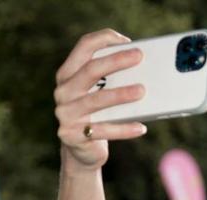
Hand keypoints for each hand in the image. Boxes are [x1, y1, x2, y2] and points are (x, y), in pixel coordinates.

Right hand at [54, 29, 146, 171]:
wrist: (83, 151)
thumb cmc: (97, 117)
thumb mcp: (100, 96)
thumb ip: (111, 82)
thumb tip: (143, 69)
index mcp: (68, 75)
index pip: (83, 48)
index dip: (103, 40)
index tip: (126, 41)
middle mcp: (63, 91)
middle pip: (90, 70)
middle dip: (116, 61)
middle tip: (139, 57)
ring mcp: (66, 114)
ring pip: (97, 100)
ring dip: (121, 94)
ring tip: (142, 91)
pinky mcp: (73, 135)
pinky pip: (103, 130)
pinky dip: (124, 129)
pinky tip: (141, 128)